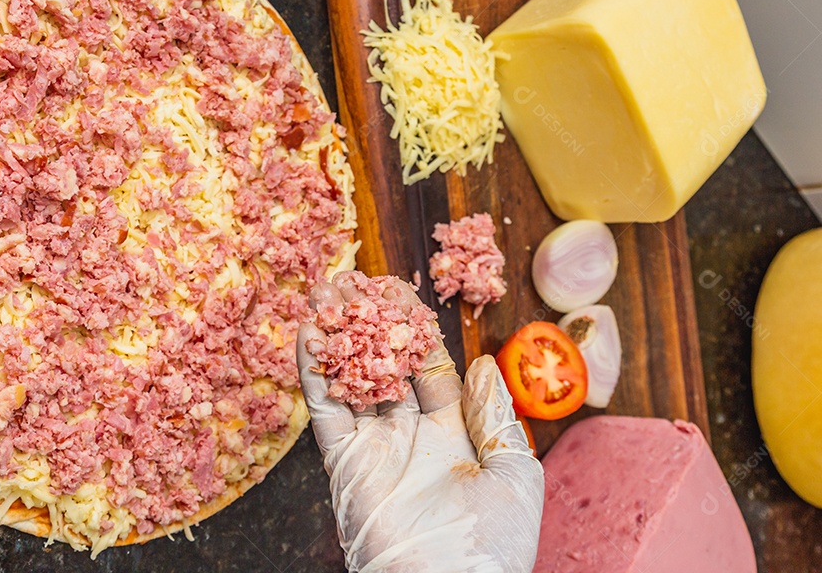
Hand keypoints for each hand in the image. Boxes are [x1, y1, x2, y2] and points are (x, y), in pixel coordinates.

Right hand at [298, 273, 543, 572]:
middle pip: (383, 364)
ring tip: (326, 291)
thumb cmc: (495, 546)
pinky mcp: (344, 463)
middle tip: (352, 281)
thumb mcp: (516, 475)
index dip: (413, 329)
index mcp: (452, 434)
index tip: (398, 291)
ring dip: (337, 335)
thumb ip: (496, 418)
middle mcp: (408, 435)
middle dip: (368, 323)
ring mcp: (374, 448)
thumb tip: (483, 366)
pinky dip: (315, 370)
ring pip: (350, 378)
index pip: (428, 367)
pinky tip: (312, 331)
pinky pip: (326, 409)